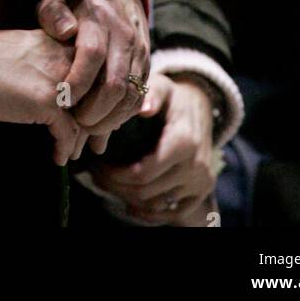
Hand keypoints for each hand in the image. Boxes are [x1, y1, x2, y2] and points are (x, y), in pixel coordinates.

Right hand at [0, 26, 89, 164]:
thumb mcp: (33, 50)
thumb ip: (54, 63)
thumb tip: (65, 90)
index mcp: (67, 43)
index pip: (97, 75)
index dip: (98, 99)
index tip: (95, 117)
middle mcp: (70, 59)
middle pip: (98, 97)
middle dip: (96, 122)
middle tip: (93, 141)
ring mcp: (60, 80)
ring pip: (87, 117)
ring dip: (81, 140)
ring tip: (74, 152)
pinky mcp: (47, 101)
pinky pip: (67, 133)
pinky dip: (64, 148)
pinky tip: (59, 157)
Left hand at [36, 0, 149, 144]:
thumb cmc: (74, 3)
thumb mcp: (55, 1)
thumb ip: (52, 15)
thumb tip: (65, 31)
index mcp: (98, 17)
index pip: (92, 54)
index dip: (77, 82)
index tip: (62, 99)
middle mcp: (123, 34)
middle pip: (115, 83)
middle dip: (94, 111)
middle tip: (74, 122)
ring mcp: (138, 51)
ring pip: (131, 96)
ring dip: (109, 119)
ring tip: (87, 128)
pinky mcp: (146, 64)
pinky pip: (139, 97)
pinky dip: (122, 116)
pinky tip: (103, 122)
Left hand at [93, 73, 216, 224]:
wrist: (201, 106)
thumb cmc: (173, 97)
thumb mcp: (163, 86)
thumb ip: (153, 94)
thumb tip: (144, 108)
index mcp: (184, 142)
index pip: (142, 174)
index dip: (115, 175)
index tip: (98, 166)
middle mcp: (196, 166)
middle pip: (146, 192)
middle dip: (116, 187)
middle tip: (97, 175)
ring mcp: (201, 182)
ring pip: (156, 204)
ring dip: (128, 199)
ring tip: (109, 184)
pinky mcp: (202, 192)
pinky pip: (174, 214)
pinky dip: (150, 214)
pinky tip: (131, 205)